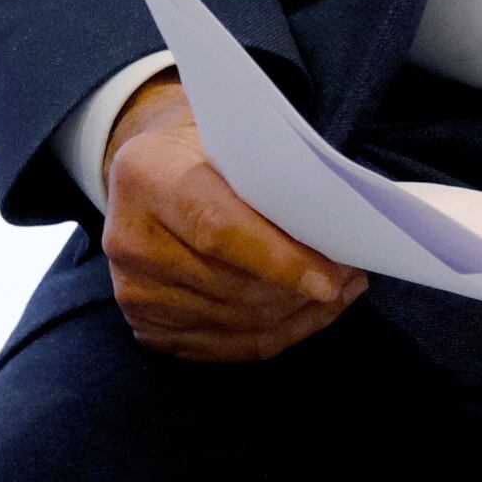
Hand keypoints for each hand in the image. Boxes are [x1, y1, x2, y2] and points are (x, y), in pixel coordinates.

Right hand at [99, 75, 366, 359]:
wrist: (149, 173)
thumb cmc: (207, 146)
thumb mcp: (233, 135)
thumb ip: (271, 174)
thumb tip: (336, 224)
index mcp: (148, 174)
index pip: (220, 230)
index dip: (280, 260)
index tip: (332, 280)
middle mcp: (130, 238)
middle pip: (231, 286)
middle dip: (300, 290)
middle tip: (351, 275)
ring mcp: (133, 289)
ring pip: (234, 322)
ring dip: (296, 314)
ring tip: (340, 290)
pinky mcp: (145, 324)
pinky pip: (223, 346)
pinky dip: (274, 334)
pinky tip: (307, 313)